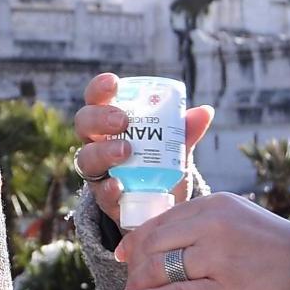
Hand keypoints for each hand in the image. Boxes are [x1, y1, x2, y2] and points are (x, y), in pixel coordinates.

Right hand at [72, 70, 214, 225]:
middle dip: (100, 118)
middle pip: (84, 124)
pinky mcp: (104, 200)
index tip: (114, 83)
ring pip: (86, 158)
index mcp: (110, 123)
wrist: (159, 207)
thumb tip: (205, 111)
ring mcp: (97, 172)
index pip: (96, 100)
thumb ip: (184, 132)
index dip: (100, 89)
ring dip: (103, 152)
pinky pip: (100, 193)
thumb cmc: (159, 166)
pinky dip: (109, 188)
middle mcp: (97, 143)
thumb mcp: (173, 147)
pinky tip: (119, 186)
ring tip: (126, 151)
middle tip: (123, 121)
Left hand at [116, 191, 289, 289]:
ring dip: (140, 284)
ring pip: (160, 267)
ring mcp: (221, 255)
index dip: (137, 239)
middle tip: (128, 281)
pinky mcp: (229, 288)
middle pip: (154, 241)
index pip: (162, 219)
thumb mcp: (243, 223)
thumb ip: (208, 225)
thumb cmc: (282, 254)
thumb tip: (170, 235)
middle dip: (135, 263)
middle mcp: (215, 224)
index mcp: (217, 204)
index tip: (125, 254)